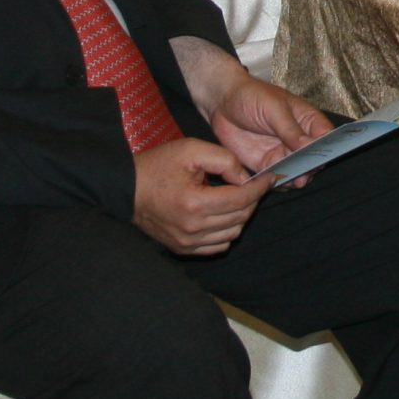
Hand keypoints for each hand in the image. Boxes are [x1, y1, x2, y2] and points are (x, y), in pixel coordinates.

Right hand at [131, 137, 267, 254]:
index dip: (260, 188)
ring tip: (237, 197)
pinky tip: (223, 214)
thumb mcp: (191, 150)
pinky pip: (217, 246)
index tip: (270, 178)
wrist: (127, 189)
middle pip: (240, 217)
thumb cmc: (157, 166)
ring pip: (232, 234)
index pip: (241, 199)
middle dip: (252, 200)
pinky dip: (227, 231)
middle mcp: (192, 228)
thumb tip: (245, 177)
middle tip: (254, 184)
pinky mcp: (183, 248)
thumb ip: (224, 159)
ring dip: (241, 216)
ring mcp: (187, 242)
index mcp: (194, 203)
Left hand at [207, 77, 334, 184]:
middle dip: (310, 167)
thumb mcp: (273, 108)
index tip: (322, 158)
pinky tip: (275, 182)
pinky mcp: (266, 164)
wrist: (222, 102)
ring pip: (297, 171)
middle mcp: (299, 139)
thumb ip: (290, 129)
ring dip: (296, 178)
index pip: (326, 136)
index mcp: (307, 120)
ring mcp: (283, 153)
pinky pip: (278, 177)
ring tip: (292, 181)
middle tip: (304, 174)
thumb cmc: (251, 95)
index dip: (328, 148)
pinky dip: (279, 183)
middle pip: (313, 158)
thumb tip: (309, 146)